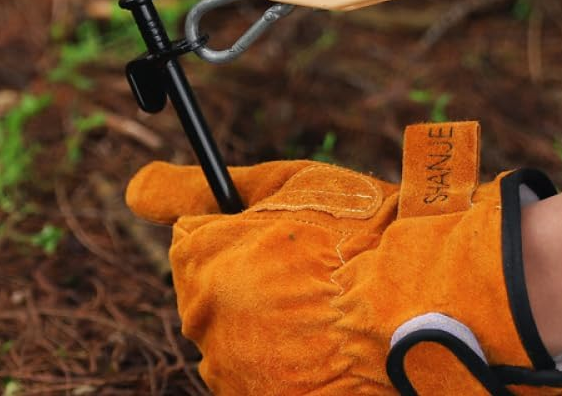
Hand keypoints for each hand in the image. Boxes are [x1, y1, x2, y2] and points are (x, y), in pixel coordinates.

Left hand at [127, 122, 561, 394]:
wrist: (426, 298)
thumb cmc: (357, 232)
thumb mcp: (279, 187)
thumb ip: (194, 190)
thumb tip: (135, 186)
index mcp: (203, 266)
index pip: (191, 243)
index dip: (235, 232)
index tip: (274, 232)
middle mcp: (210, 327)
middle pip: (210, 296)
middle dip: (245, 279)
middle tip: (304, 268)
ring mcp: (242, 378)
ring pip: (237, 341)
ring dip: (265, 326)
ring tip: (322, 307)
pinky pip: (265, 380)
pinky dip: (288, 364)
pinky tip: (325, 345)